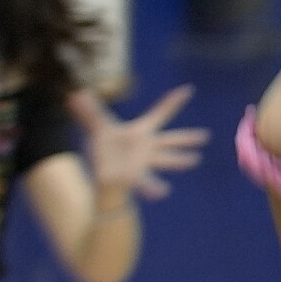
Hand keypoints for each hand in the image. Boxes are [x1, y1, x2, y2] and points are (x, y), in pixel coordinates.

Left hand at [67, 85, 209, 199]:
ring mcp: (145, 162)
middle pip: (170, 140)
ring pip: (165, 160)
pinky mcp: (137, 177)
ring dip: (179, 160)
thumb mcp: (97, 129)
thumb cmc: (105, 150)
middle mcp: (148, 146)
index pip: (160, 113)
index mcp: (142, 131)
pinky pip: (147, 182)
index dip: (173, 102)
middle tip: (205, 136)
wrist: (104, 175)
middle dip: (186, 138)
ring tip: (195, 160)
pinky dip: (155, 187)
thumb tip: (75, 94)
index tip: (188, 90)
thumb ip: (89, 113)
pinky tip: (163, 191)